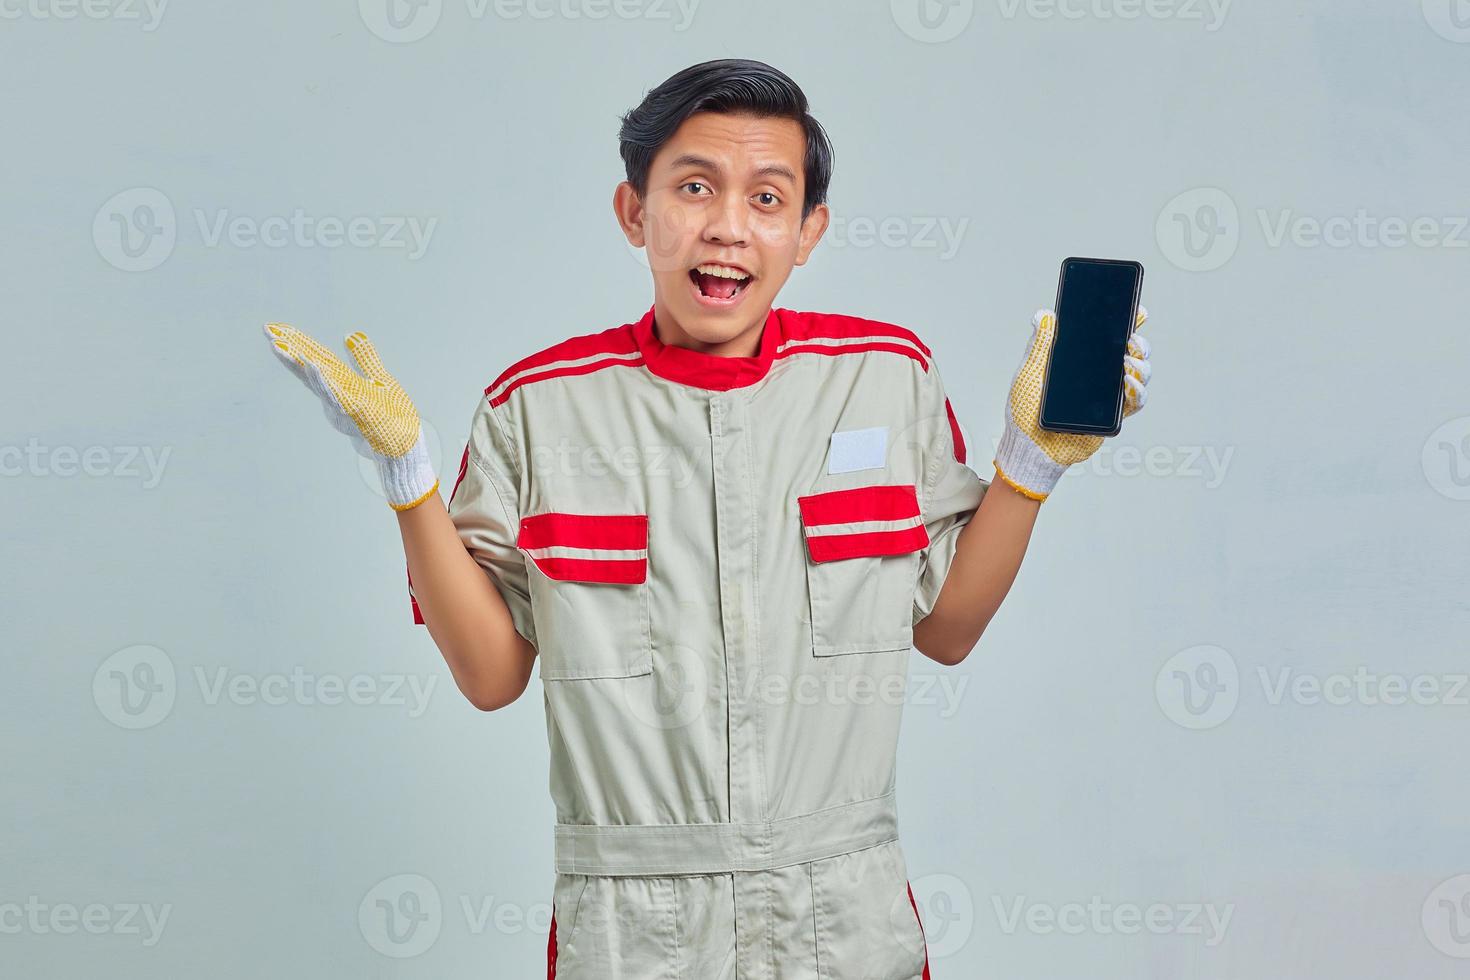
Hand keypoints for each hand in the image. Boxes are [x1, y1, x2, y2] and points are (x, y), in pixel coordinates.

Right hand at [263, 323, 438, 509]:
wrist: (405, 446)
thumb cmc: (391, 415)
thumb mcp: (379, 379)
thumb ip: (364, 358)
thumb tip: (350, 335)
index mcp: (342, 382)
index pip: (316, 357)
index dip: (297, 342)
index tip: (275, 327)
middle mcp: (337, 393)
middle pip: (311, 366)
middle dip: (289, 349)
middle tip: (267, 330)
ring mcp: (344, 404)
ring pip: (317, 381)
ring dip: (298, 363)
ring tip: (279, 345)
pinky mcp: (358, 414)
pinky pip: (338, 397)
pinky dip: (325, 383)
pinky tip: (313, 367)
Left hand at [992, 305, 1151, 500]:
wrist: (1028, 447)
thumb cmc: (1025, 411)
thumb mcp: (1029, 372)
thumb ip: (1039, 345)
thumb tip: (1044, 314)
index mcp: (1081, 362)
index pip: (1107, 339)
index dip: (1126, 324)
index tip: (1138, 311)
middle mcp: (1098, 376)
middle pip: (1132, 354)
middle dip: (1140, 344)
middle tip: (1131, 340)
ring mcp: (1107, 396)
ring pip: (1139, 375)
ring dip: (1141, 365)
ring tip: (1127, 362)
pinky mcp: (1112, 416)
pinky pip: (1135, 402)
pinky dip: (1138, 390)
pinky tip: (1129, 382)